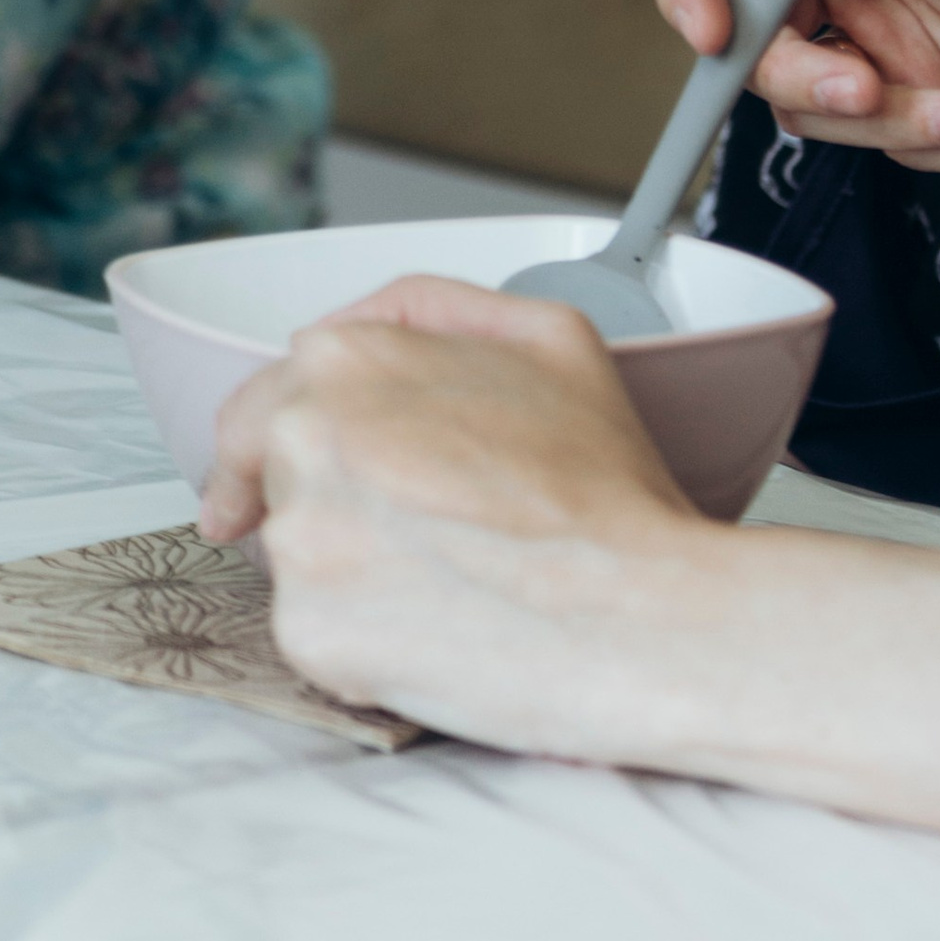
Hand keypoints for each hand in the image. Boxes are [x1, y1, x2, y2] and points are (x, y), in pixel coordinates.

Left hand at [200, 268, 939, 845]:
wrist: (667, 624)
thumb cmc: (638, 495)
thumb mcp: (571, 343)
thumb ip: (479, 307)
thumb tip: (420, 297)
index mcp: (387, 341)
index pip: (304, 365)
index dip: (335, 418)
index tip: (367, 458)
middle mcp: (335, 412)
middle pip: (272, 457)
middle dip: (329, 495)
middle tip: (425, 541)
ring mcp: (319, 521)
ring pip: (289, 548)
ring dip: (352, 570)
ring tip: (465, 589)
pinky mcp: (318, 621)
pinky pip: (305, 634)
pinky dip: (360, 643)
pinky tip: (453, 638)